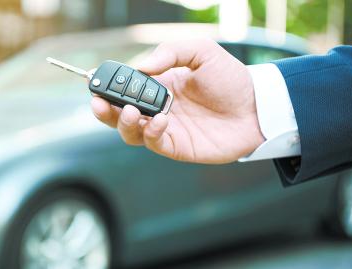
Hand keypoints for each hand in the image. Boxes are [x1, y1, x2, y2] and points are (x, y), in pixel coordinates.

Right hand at [90, 39, 264, 163]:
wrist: (258, 107)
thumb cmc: (231, 78)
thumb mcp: (201, 52)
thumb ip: (171, 53)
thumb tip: (141, 67)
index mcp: (159, 84)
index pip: (125, 86)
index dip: (107, 84)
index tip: (93, 78)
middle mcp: (157, 107)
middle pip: (119, 113)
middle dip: (104, 108)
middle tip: (99, 101)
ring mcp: (165, 128)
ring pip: (129, 131)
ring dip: (123, 122)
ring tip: (132, 111)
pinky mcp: (176, 146)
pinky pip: (153, 142)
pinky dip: (150, 132)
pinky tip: (161, 120)